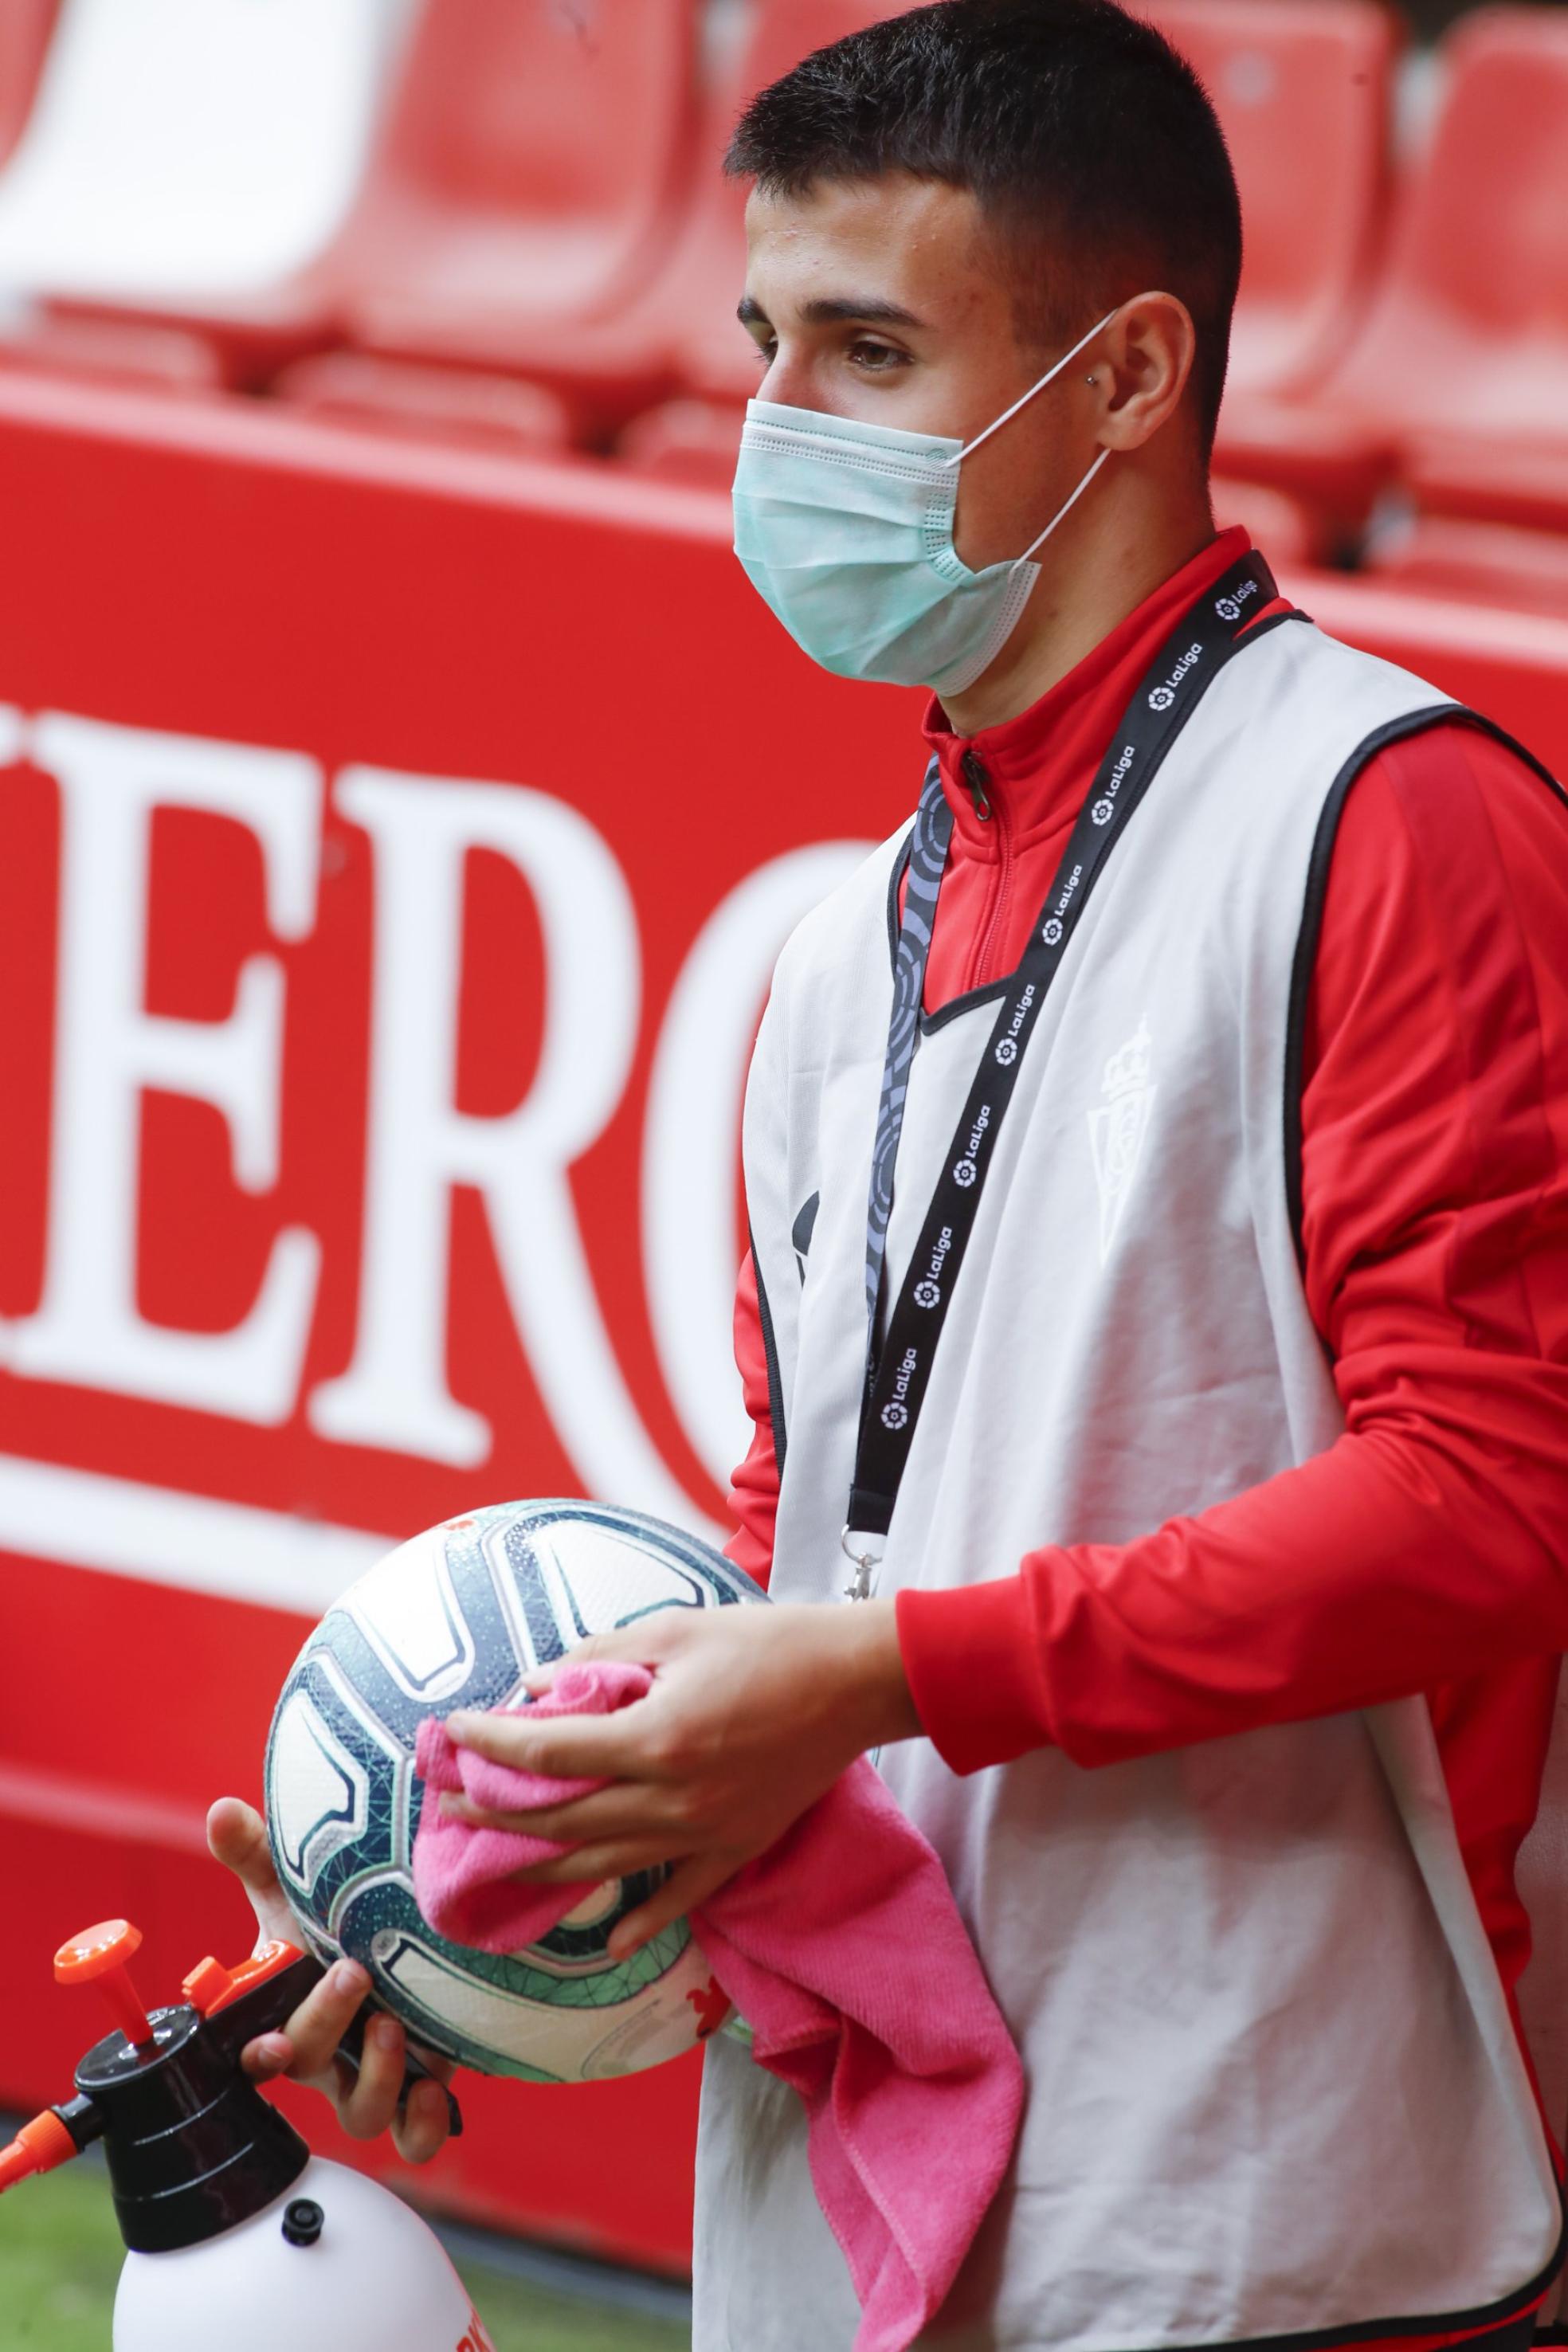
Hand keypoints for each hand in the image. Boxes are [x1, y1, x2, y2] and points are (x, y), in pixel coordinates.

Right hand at [206, 1797, 453, 2164]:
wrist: (407, 1938)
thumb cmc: (336, 1921)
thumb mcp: (297, 1886)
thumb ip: (258, 1854)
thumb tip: (224, 1810)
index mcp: (281, 2011)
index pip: (252, 2050)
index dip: (259, 2055)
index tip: (273, 2041)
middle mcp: (321, 2053)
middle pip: (307, 2068)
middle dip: (326, 2023)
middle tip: (355, 1972)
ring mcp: (368, 2074)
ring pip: (360, 2114)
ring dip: (375, 2077)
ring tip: (395, 2026)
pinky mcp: (416, 2085)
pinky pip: (413, 2134)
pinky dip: (425, 2123)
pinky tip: (437, 2088)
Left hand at [438, 1598, 921, 1957]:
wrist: (855, 1680)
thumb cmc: (767, 1642)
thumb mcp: (676, 1631)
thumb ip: (602, 1658)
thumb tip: (538, 1683)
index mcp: (655, 1737)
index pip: (548, 1751)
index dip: (492, 1742)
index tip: (455, 1730)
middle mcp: (673, 1798)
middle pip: (563, 1817)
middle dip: (498, 1811)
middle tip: (451, 1802)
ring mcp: (707, 1831)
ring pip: (608, 1863)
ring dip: (545, 1864)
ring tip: (497, 1861)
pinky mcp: (738, 1846)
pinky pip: (681, 1895)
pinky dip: (643, 1918)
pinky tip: (609, 1938)